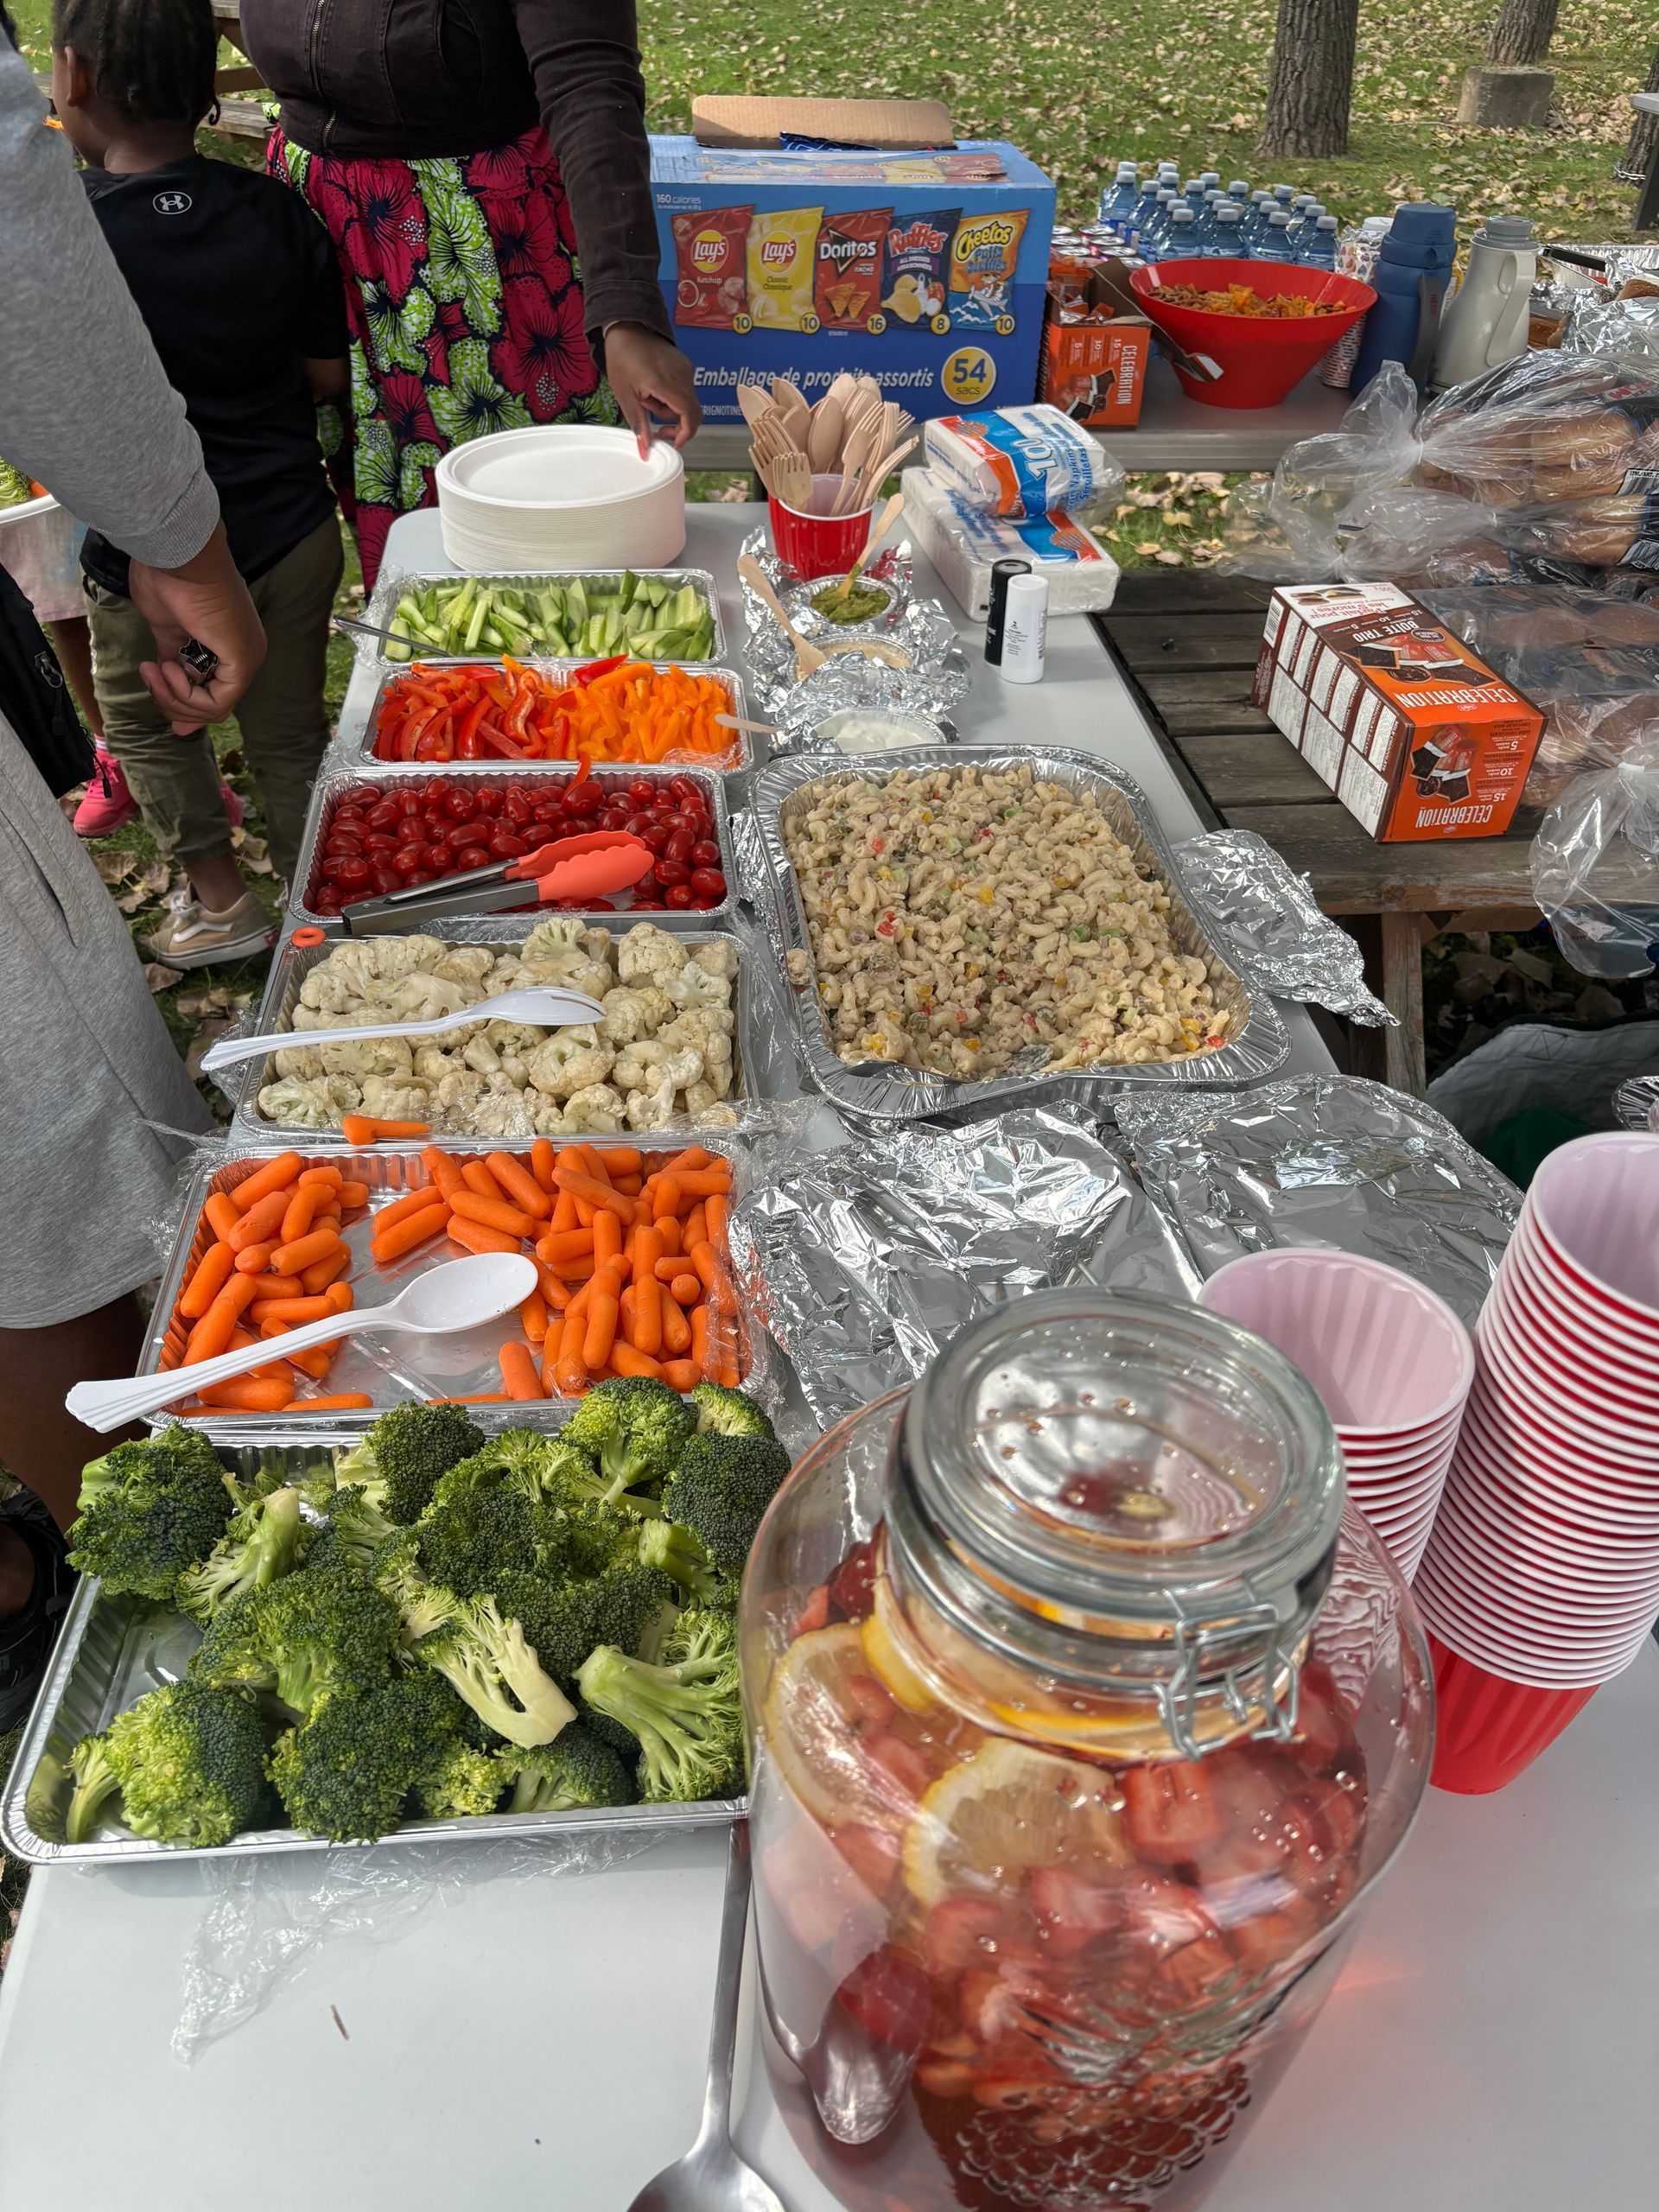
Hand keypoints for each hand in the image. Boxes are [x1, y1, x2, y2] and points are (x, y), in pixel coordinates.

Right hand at [128, 523, 266, 732]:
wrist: (175, 554)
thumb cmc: (169, 580)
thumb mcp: (168, 632)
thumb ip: (172, 665)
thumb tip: (165, 693)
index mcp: (230, 647)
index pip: (212, 696)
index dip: (179, 701)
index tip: (151, 676)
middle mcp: (245, 655)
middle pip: (213, 708)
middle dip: (173, 702)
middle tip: (151, 674)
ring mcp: (248, 658)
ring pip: (214, 710)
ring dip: (174, 698)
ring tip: (156, 670)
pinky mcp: (243, 661)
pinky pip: (218, 703)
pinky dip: (186, 695)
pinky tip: (169, 668)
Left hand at [604, 324, 701, 456]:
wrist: (628, 327)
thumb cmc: (621, 358)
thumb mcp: (624, 394)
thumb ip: (638, 423)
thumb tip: (645, 451)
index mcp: (665, 382)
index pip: (689, 414)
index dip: (686, 433)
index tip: (674, 442)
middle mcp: (681, 375)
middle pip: (691, 412)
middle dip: (675, 424)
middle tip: (654, 425)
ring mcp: (686, 369)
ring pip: (687, 403)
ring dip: (669, 409)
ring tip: (647, 397)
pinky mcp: (685, 366)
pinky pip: (685, 391)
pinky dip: (672, 398)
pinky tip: (655, 389)